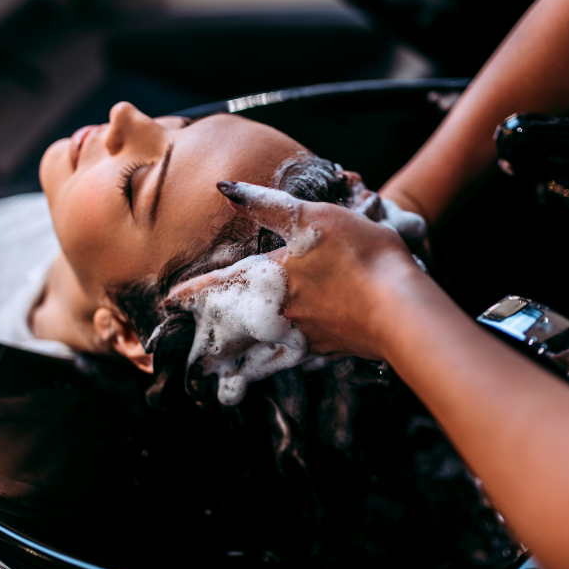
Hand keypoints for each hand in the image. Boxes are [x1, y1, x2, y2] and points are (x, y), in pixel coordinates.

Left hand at [166, 181, 424, 360]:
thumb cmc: (358, 255)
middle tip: (194, 360)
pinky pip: (298, 362)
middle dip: (212, 344)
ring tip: (225, 380)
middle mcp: (282, 312)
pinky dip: (283, 370)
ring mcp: (306, 335)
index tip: (168, 304)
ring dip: (240, 366)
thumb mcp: (312, 217)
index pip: (221, 285)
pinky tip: (285, 371)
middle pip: (236, 331)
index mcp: (272, 278)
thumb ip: (267, 203)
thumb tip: (225, 189)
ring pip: (263, 356)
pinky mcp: (331, 348)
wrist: (400, 306)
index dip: (193, 292)